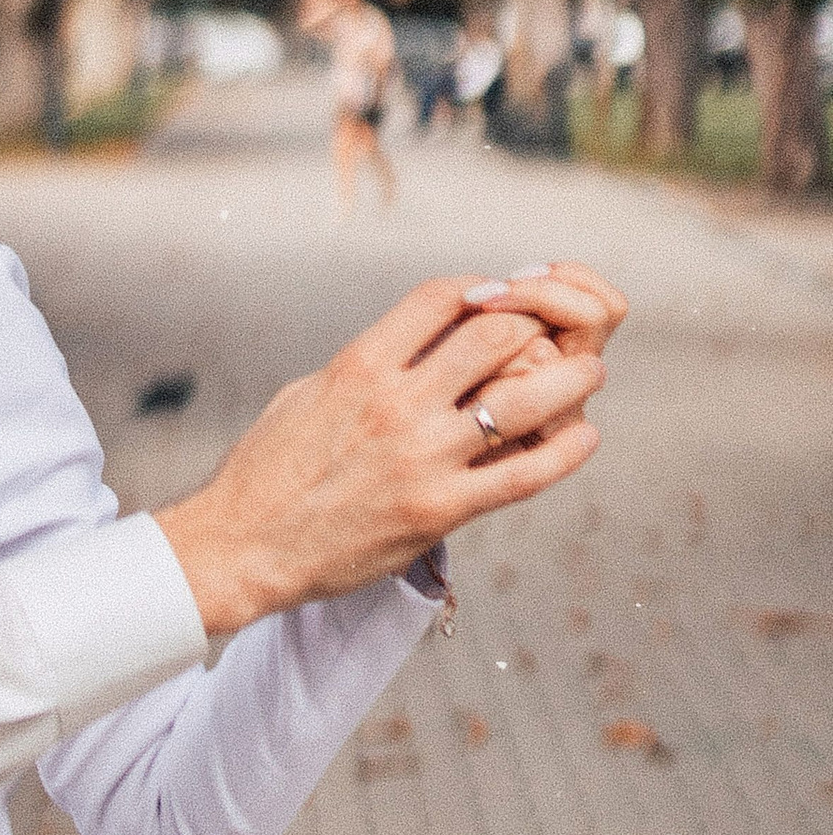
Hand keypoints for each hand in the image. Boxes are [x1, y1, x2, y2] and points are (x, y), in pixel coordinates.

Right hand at [156, 268, 621, 640]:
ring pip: (523, 400)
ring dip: (569, 381)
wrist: (244, 545)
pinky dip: (565, 453)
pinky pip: (523, 475)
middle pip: (494, 336)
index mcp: (360, 365)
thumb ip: (364, 365)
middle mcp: (395, 403)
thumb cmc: (268, 468)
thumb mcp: (308, 393)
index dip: (484, 288)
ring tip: (589, 375)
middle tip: (554, 334)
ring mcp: (421, 457)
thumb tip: (408, 343)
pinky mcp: (438, 510)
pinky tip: (584, 438)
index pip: (441, 297)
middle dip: (534, 326)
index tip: (501, 298)